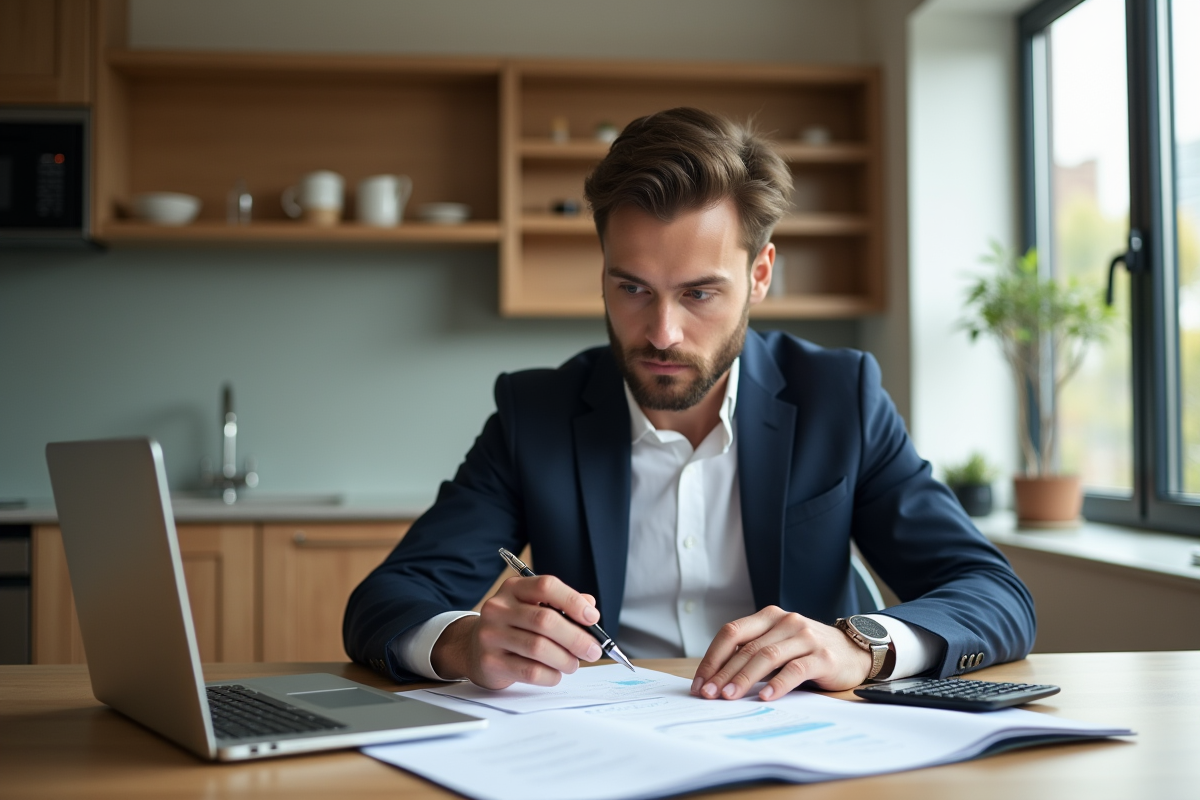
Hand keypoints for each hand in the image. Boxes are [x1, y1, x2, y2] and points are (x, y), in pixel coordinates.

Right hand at [430, 575, 603, 689]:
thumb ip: (562, 605)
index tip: (593, 618)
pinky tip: (555, 674)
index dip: (573, 601)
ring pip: (539, 648)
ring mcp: (491, 635)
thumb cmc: (512, 626)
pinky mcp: (490, 662)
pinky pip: (529, 671)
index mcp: (513, 588)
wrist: (473, 648)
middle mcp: (499, 608)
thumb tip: (590, 606)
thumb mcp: (533, 607)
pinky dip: (550, 675)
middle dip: (576, 638)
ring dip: (565, 659)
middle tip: (593, 650)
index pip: (546, 586)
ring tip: (573, 664)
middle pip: (545, 621)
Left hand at [691, 606, 872, 700]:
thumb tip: (716, 680)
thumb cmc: (808, 652)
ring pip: (767, 657)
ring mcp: (805, 637)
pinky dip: (778, 684)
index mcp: (769, 617)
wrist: (854, 652)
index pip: (732, 633)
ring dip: (744, 679)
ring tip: (729, 697)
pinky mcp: (822, 656)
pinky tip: (765, 697)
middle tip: (708, 694)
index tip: (700, 682)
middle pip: (746, 647)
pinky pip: (795, 669)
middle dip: (723, 673)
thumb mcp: (778, 645)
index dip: (713, 657)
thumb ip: (753, 654)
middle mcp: (785, 622)